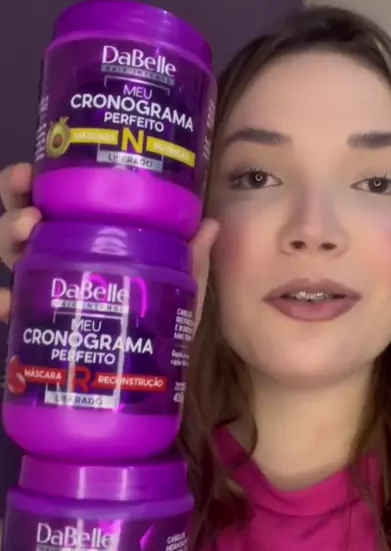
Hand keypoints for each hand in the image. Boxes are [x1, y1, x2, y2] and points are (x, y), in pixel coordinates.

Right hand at [0, 163, 217, 324]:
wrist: (150, 378)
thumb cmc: (161, 323)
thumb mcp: (178, 290)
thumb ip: (190, 262)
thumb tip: (210, 225)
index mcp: (91, 236)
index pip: (56, 199)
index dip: (35, 182)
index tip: (32, 173)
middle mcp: (60, 255)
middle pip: (24, 219)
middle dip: (16, 206)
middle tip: (31, 211)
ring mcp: (45, 288)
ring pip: (13, 254)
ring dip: (9, 237)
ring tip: (27, 233)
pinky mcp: (37, 324)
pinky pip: (12, 309)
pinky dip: (4, 303)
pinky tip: (7, 303)